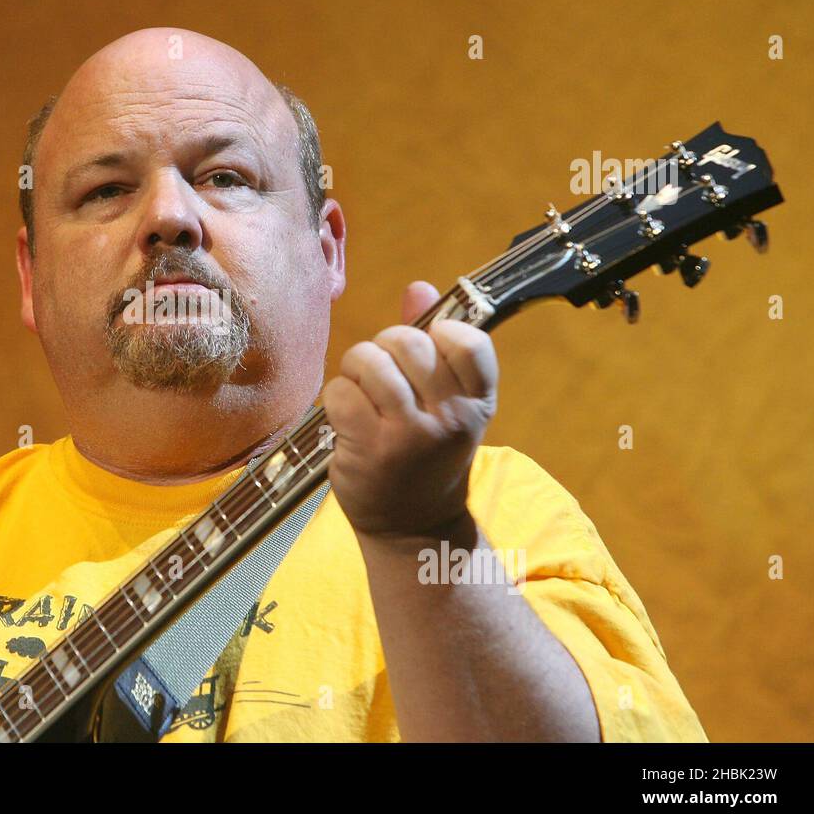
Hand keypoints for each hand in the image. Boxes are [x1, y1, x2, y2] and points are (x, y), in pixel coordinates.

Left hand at [321, 280, 498, 538]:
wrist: (412, 526)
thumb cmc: (425, 453)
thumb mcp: (445, 402)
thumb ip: (432, 342)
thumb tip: (418, 287)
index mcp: (477, 401)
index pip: (467, 339)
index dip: (437, 333)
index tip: (426, 354)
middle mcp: (451, 417)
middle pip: (406, 341)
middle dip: (383, 348)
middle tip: (382, 378)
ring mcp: (411, 435)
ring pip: (369, 360)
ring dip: (355, 371)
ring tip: (362, 395)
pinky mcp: (371, 449)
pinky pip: (339, 391)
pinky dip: (335, 397)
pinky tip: (346, 419)